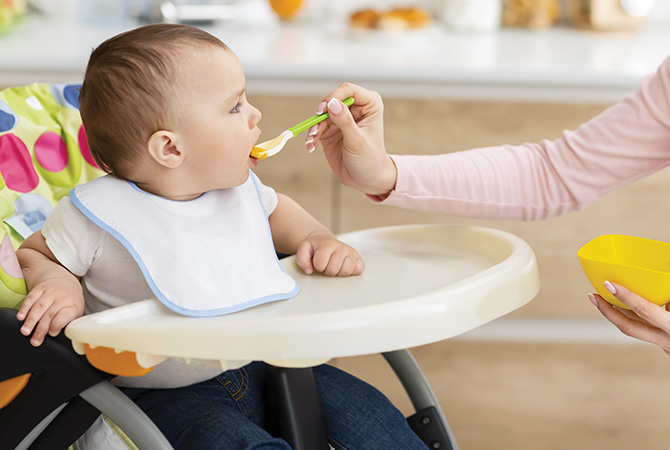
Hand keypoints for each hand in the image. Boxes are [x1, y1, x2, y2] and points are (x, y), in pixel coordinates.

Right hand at [16, 278, 83, 346]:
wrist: (65, 282)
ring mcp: (51, 291)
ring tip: (25, 331)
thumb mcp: (76, 313)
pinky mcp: (40, 288)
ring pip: (39, 307)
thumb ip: (69, 324)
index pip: (65, 315)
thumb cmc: (70, 303)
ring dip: (30, 320)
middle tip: (35, 341)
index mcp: (73, 305)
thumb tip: (63, 338)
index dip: (57, 325)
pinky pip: (31, 298)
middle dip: (41, 329)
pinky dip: (24, 308)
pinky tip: (20, 317)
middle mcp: (62, 297)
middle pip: (50, 314)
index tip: (51, 334)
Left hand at [295, 232, 364, 276]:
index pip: (320, 264)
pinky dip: (351, 272)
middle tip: (326, 264)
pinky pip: (358, 270)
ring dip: (338, 272)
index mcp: (327, 244)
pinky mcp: (358, 258)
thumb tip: (309, 270)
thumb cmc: (315, 248)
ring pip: (346, 271)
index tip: (318, 262)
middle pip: (333, 270)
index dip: (317, 266)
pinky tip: (343, 266)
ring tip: (334, 266)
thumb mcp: (304, 249)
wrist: (325, 241)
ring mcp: (351, 252)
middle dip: (327, 270)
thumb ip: (302, 259)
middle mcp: (341, 247)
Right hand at [308, 83, 396, 197]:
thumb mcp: (358, 141)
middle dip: (321, 114)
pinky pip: (317, 127)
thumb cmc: (370, 160)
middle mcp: (355, 108)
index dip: (334, 97)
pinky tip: (311, 146)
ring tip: (312, 141)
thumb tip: (332, 104)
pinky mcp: (330, 130)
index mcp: (369, 105)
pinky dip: (312, 135)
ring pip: (321, 114)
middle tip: (316, 128)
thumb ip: (345, 122)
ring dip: (314, 127)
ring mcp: (341, 119)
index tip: (323, 110)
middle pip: (332, 100)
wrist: (366, 179)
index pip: (348, 90)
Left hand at [590, 281, 669, 353]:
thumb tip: (658, 280)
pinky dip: (632, 316)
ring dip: (616, 313)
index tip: (608, 285)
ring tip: (601, 299)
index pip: (645, 311)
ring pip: (633, 328)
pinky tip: (622, 305)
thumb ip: (669, 296)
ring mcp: (664, 345)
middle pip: (628, 327)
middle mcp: (666, 340)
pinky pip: (643, 328)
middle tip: (593, 296)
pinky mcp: (665, 345)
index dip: (626, 297)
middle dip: (608, 311)